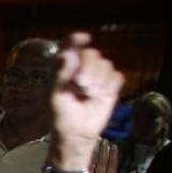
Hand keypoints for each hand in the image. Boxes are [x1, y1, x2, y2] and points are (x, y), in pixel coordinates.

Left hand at [50, 33, 123, 159]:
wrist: (76, 134)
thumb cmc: (61, 116)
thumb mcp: (55, 96)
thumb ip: (61, 75)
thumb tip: (67, 54)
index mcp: (63, 69)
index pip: (69, 47)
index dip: (76, 40)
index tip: (83, 38)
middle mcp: (81, 69)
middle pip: (91, 54)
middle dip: (88, 67)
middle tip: (81, 84)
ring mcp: (97, 77)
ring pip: (105, 64)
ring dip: (98, 79)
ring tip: (88, 94)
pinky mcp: (110, 86)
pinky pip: (116, 76)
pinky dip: (109, 85)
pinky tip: (99, 95)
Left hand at [85, 141, 134, 172]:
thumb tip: (134, 172)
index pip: (113, 164)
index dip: (114, 154)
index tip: (114, 145)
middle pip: (102, 162)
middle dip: (103, 150)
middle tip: (104, 140)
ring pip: (92, 165)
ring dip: (94, 154)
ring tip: (94, 144)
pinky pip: (83, 172)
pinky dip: (84, 164)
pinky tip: (82, 156)